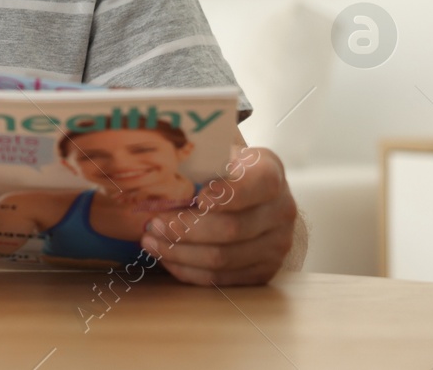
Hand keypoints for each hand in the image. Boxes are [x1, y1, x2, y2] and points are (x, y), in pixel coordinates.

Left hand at [138, 146, 296, 285]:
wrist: (254, 197)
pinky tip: (166, 258)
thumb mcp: (219, 154)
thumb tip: (160, 165)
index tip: (197, 199)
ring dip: (180, 253)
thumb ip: (199, 157)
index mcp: (270, 172)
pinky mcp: (265, 270)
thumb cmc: (226, 171)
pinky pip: (223, 279)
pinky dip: (189, 271)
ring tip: (151, 242)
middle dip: (185, 229)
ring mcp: (277, 244)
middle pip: (231, 228)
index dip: (226, 195)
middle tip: (153, 224)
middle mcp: (281, 210)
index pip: (255, 185)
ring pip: (223, 258)